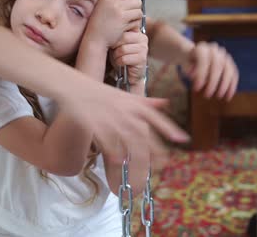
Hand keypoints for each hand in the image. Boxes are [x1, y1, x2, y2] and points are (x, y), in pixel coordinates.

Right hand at [58, 80, 189, 162]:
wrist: (74, 88)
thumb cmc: (100, 92)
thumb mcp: (125, 94)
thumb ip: (146, 101)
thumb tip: (165, 102)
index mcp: (132, 103)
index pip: (154, 116)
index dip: (169, 128)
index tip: (182, 139)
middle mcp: (124, 111)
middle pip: (144, 132)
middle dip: (156, 148)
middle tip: (165, 162)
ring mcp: (110, 118)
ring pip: (127, 139)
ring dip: (137, 155)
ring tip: (145, 169)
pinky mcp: (96, 125)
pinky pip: (107, 141)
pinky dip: (114, 152)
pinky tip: (119, 162)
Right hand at [85, 0, 142, 48]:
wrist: (95, 39)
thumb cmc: (101, 24)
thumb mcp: (103, 5)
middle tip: (128, 7)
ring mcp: (117, 7)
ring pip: (138, 3)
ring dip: (135, 12)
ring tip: (125, 19)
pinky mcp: (124, 17)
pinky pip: (138, 14)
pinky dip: (135, 21)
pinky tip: (126, 25)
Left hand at [110, 30, 148, 84]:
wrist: (128, 74)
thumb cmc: (121, 56)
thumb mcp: (117, 43)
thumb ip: (117, 36)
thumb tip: (107, 30)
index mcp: (137, 32)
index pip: (123, 29)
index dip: (114, 37)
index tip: (113, 44)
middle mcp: (142, 38)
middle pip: (123, 37)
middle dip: (115, 46)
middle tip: (114, 52)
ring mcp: (143, 49)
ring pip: (123, 49)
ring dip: (116, 56)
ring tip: (118, 58)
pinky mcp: (142, 59)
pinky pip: (124, 59)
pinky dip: (119, 62)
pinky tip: (121, 64)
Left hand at [185, 42, 238, 99]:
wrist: (195, 56)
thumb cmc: (189, 62)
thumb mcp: (185, 65)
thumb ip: (189, 69)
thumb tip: (194, 76)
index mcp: (202, 48)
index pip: (203, 60)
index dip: (201, 74)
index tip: (196, 88)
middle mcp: (214, 49)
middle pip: (217, 65)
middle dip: (213, 82)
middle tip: (207, 95)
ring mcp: (224, 55)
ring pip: (228, 69)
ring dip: (225, 85)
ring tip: (219, 96)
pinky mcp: (230, 63)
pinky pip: (234, 74)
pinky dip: (232, 86)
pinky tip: (228, 96)